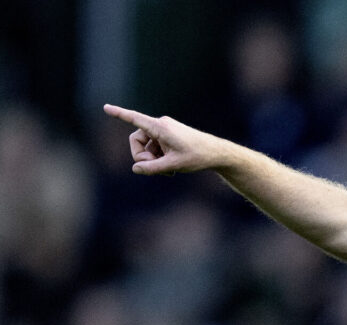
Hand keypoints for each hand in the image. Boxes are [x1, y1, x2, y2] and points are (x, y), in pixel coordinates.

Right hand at [102, 104, 222, 175]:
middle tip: (156, 170)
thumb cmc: (197, 157)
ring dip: (152, 160)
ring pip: (146, 146)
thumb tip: (135, 168)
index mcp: (160, 128)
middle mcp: (160, 125)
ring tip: (168, 172)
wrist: (216, 153)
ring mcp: (164, 130)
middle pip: (136, 140)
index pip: (135, 119)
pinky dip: (158, 158)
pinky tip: (171, 168)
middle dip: (143, 157)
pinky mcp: (168, 135)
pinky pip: (154, 147)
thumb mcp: (173, 165)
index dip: (119, 114)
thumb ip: (152, 168)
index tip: (105, 107)